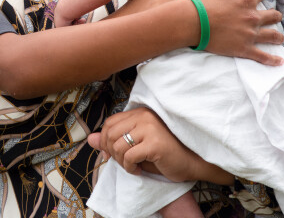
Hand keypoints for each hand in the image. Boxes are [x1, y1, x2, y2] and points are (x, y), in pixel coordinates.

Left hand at [87, 107, 231, 183]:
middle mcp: (144, 116)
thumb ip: (114, 141)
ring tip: (134, 166)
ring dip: (121, 162)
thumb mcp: (136, 146)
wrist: (192, 162)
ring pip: (117, 146)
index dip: (106, 141)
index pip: (109, 123)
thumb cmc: (165, 154)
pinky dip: (130, 167)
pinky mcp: (155, 143)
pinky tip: (140, 170)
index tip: (112, 155)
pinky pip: (129, 156)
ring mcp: (150, 128)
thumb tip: (90, 140)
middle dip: (112, 153)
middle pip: (110, 134)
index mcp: (139, 113)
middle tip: (124, 163)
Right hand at [193, 0, 283, 65]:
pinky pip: (263, 56)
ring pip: (273, 36)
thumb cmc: (202, 0)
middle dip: (275, 14)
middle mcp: (253, 17)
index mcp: (247, 0)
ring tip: (279, 38)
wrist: (191, 22)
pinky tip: (280, 62)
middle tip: (274, 16)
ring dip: (278, 36)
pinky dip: (273, 60)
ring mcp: (250, 34)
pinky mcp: (244, 49)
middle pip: (273, 15)